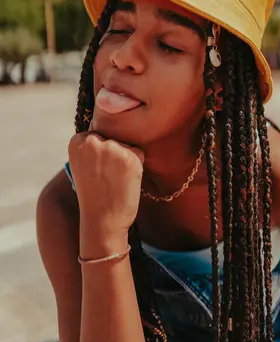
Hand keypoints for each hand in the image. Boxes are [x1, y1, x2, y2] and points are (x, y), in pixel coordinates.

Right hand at [68, 132, 143, 249]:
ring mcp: (111, 148)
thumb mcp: (83, 163)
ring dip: (126, 160)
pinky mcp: (130, 157)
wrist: (102, 220)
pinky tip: (124, 181)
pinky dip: (137, 167)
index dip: (101, 153)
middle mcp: (92, 140)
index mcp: (77, 140)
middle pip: (114, 137)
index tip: (95, 171)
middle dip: (114, 154)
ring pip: (127, 144)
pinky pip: (139, 153)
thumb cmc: (94, 193)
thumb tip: (107, 121)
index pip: (99, 133)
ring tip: (114, 180)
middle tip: (105, 177)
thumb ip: (92, 144)